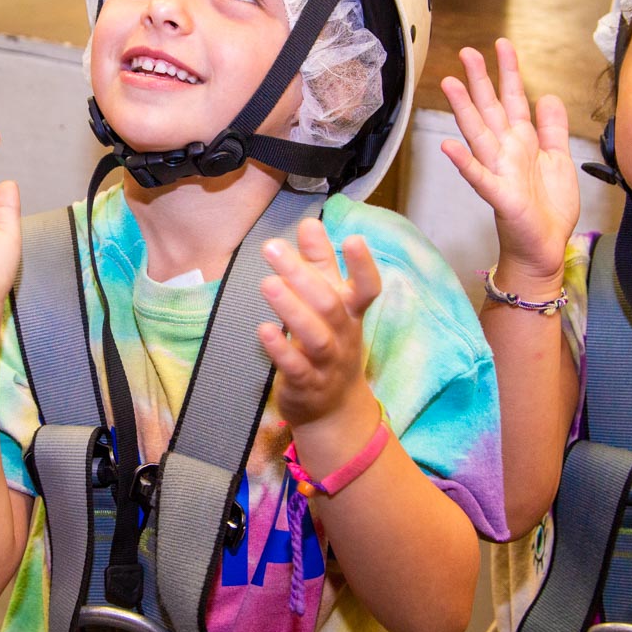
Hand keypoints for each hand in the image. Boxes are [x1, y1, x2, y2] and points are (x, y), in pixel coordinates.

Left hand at [258, 219, 382, 428]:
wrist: (334, 408)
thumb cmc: (330, 341)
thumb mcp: (330, 302)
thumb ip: (319, 263)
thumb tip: (310, 223)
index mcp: (351, 312)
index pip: (367, 288)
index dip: (363, 266)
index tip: (353, 239)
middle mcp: (343, 335)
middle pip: (329, 304)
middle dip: (301, 274)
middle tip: (272, 247)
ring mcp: (327, 362)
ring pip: (315, 336)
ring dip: (291, 308)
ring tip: (267, 283)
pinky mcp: (306, 384)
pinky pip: (295, 367)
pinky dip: (280, 349)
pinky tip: (264, 330)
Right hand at [440, 38, 577, 280]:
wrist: (545, 246)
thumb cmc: (548, 207)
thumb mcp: (559, 160)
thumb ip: (553, 129)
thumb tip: (549, 96)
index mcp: (522, 141)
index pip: (513, 99)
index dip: (508, 72)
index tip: (502, 44)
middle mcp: (506, 151)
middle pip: (489, 109)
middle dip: (479, 80)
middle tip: (466, 52)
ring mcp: (499, 171)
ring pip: (478, 134)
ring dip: (463, 109)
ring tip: (450, 84)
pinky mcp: (500, 196)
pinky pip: (479, 177)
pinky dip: (463, 163)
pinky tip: (448, 147)